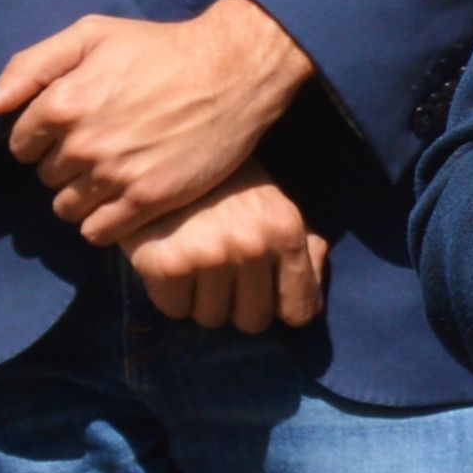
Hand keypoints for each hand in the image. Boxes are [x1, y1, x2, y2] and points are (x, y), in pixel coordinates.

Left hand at [0, 0, 309, 249]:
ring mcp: (115, 176)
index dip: (41, 138)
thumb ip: (30, 66)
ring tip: (110, 174)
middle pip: (45, 177)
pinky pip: (97, 232)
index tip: (69, 130)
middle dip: (63, 165)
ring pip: (66, 208)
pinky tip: (120, 200)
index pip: (21, 144)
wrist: (231, 72)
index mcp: (63, 102)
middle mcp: (83, 144)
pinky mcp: (147, 200)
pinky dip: (101, 222)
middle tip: (98, 146)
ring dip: (80, 196)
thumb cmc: (159, 48)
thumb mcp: (91, 35)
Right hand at [128, 169, 329, 334]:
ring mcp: (209, 257)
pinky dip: (169, 294)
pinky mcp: (166, 265)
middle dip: (239, 304)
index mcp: (285, 230)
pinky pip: (174, 310)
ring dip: (202, 299)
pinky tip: (168, 260)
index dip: (282, 307)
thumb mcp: (272, 201)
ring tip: (194, 261)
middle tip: (222, 273)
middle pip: (253, 322)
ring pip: (211, 318)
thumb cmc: (223, 180)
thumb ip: (299, 242)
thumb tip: (312, 288)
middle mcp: (252, 246)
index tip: (266, 296)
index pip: (300, 311)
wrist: (160, 150)